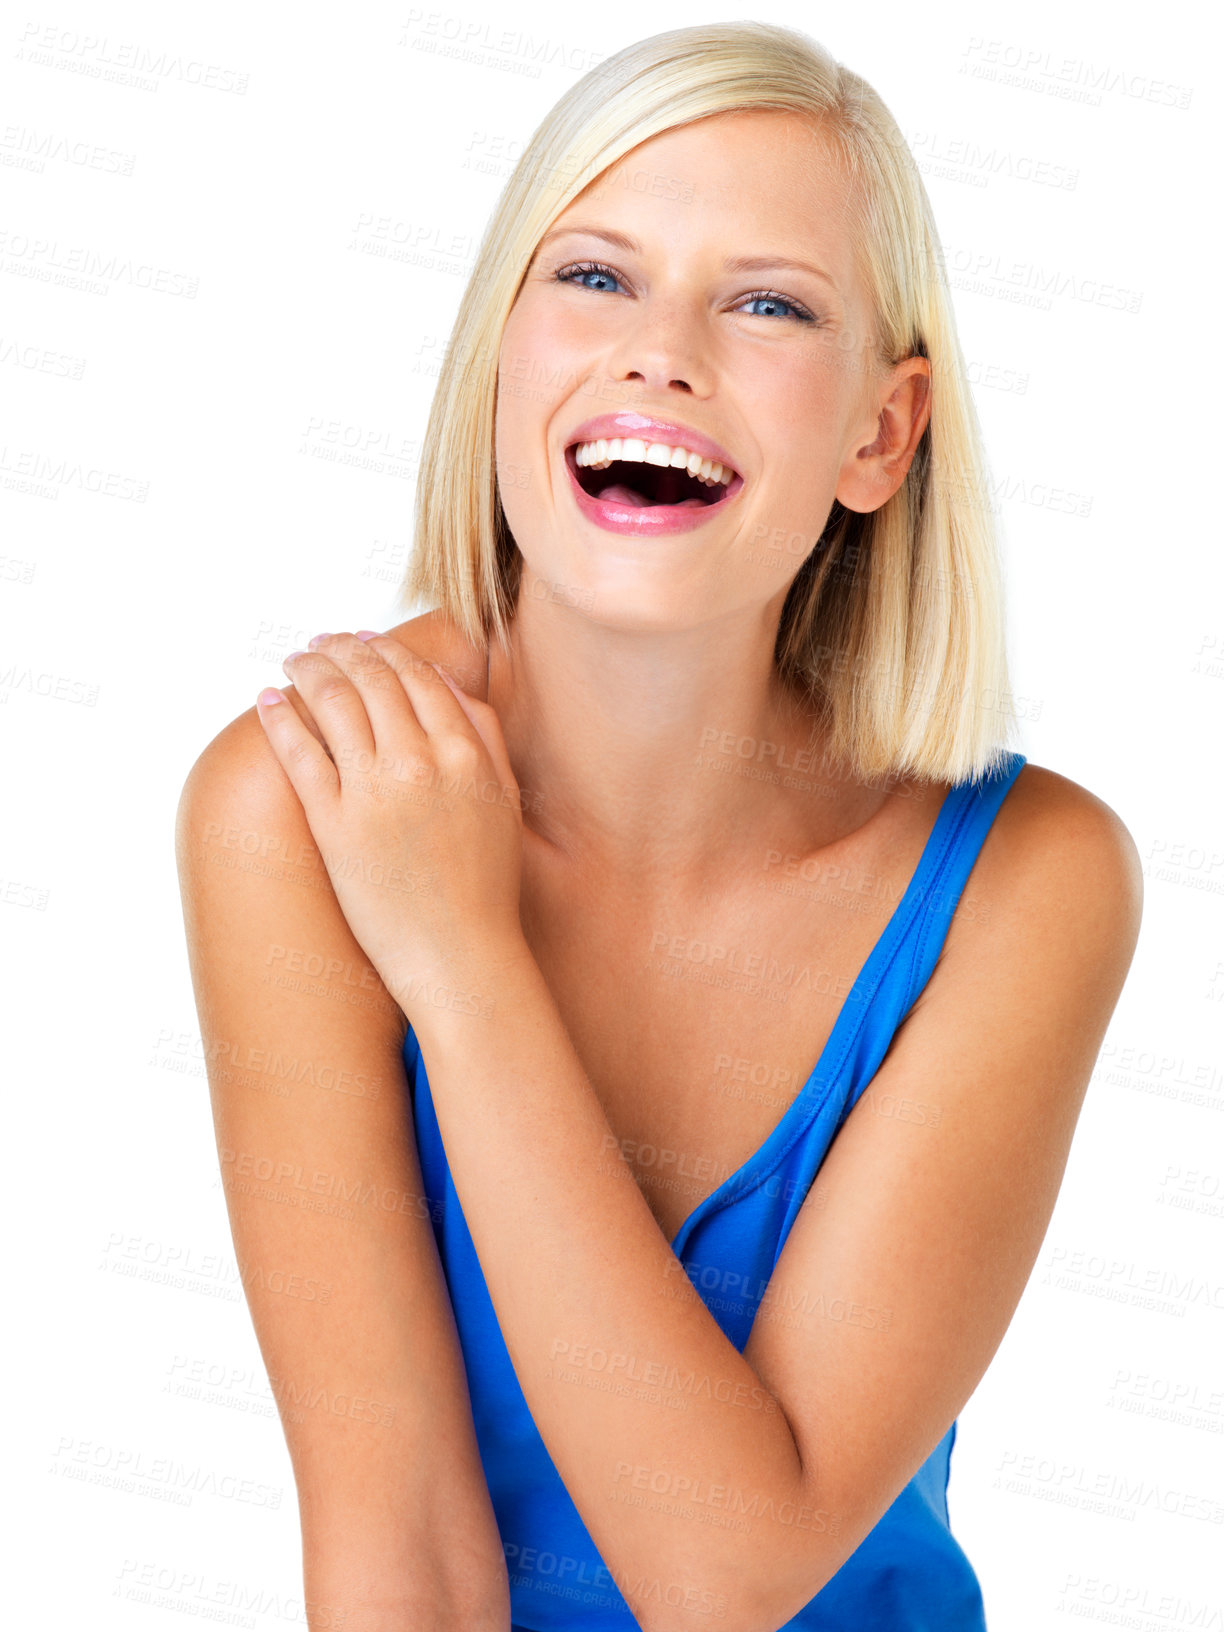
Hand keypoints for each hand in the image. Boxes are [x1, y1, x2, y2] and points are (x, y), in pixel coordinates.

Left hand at [256, 631, 525, 1012]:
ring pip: (332, 704)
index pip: (417, 677)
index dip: (384, 651)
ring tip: (294, 662)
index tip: (363, 642)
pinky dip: (279, 719)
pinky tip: (268, 701)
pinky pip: (299, 754)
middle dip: (340, 649)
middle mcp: (419, 763)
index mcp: (464, 754)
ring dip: (308, 670)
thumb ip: (484, 736)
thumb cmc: (486, 886)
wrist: (461, 956)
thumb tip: (448, 684)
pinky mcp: (334, 826)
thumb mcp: (504, 800)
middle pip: (371, 680)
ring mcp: (374, 793)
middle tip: (320, 643)